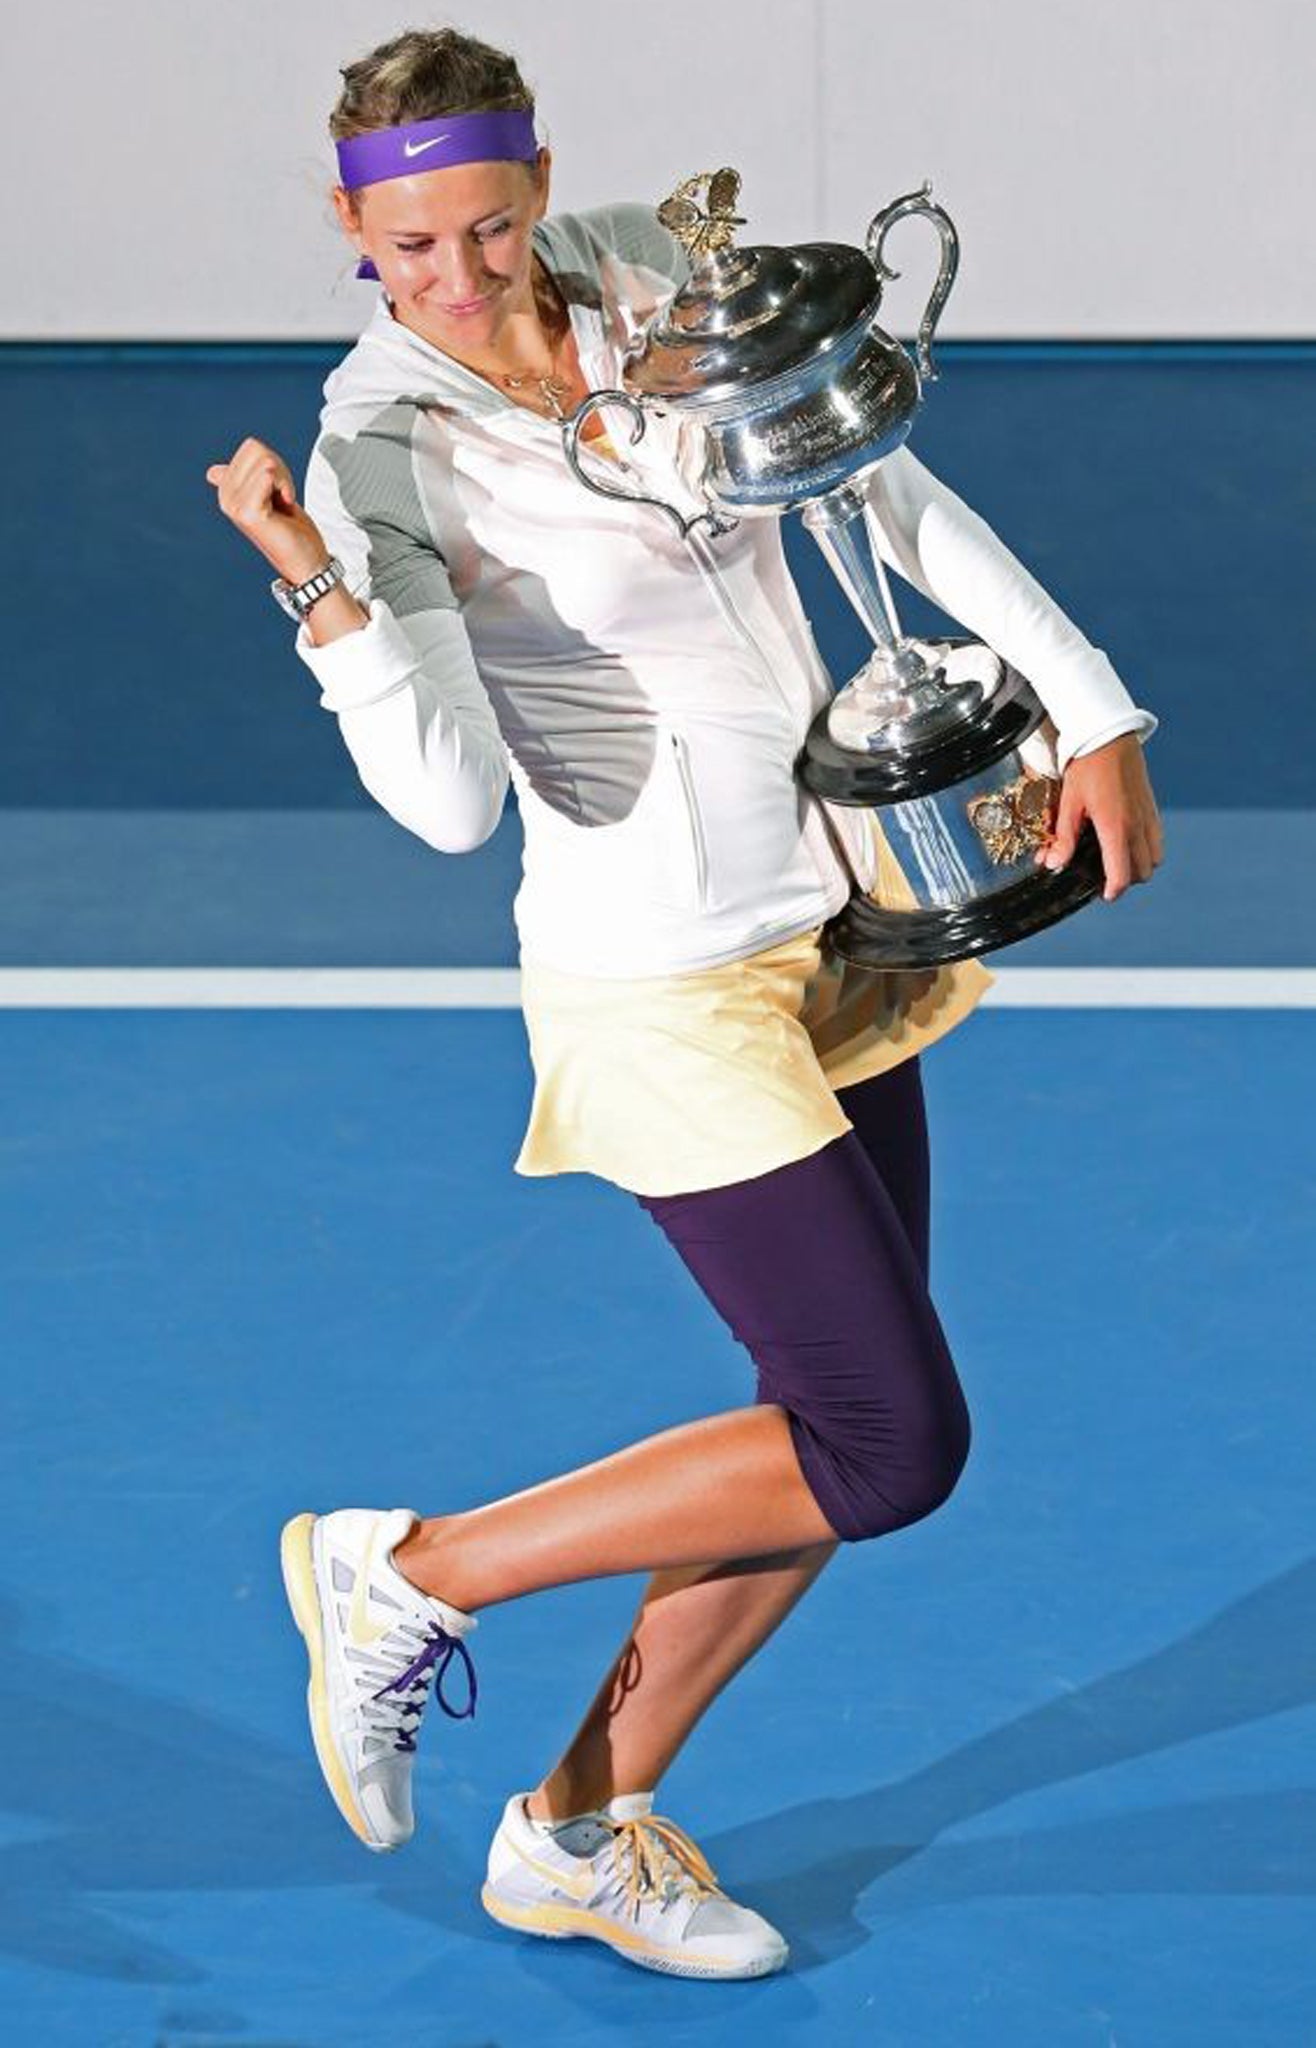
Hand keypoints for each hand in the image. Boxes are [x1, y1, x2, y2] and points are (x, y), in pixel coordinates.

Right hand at [204, 436, 328, 584]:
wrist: (306, 560)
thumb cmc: (291, 529)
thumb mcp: (266, 494)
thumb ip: (245, 478)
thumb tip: (212, 472)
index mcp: (226, 489)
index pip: (252, 446)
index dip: (275, 464)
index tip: (277, 491)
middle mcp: (225, 497)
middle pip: (258, 450)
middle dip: (280, 470)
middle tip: (282, 498)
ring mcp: (234, 505)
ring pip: (266, 461)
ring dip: (284, 480)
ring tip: (283, 504)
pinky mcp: (248, 512)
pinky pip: (268, 475)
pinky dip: (285, 487)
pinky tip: (285, 506)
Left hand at [1035, 733, 1163, 902]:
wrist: (1110, 735)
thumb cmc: (1086, 767)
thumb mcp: (1069, 803)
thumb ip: (1063, 837)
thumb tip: (1053, 864)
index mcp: (1115, 826)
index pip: (1123, 874)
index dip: (1113, 891)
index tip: (1102, 894)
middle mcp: (1137, 825)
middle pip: (1142, 872)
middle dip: (1126, 880)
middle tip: (1104, 877)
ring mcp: (1148, 816)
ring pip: (1154, 858)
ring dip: (1139, 866)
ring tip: (1116, 861)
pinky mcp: (1152, 807)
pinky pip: (1157, 840)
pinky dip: (1147, 849)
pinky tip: (1126, 842)